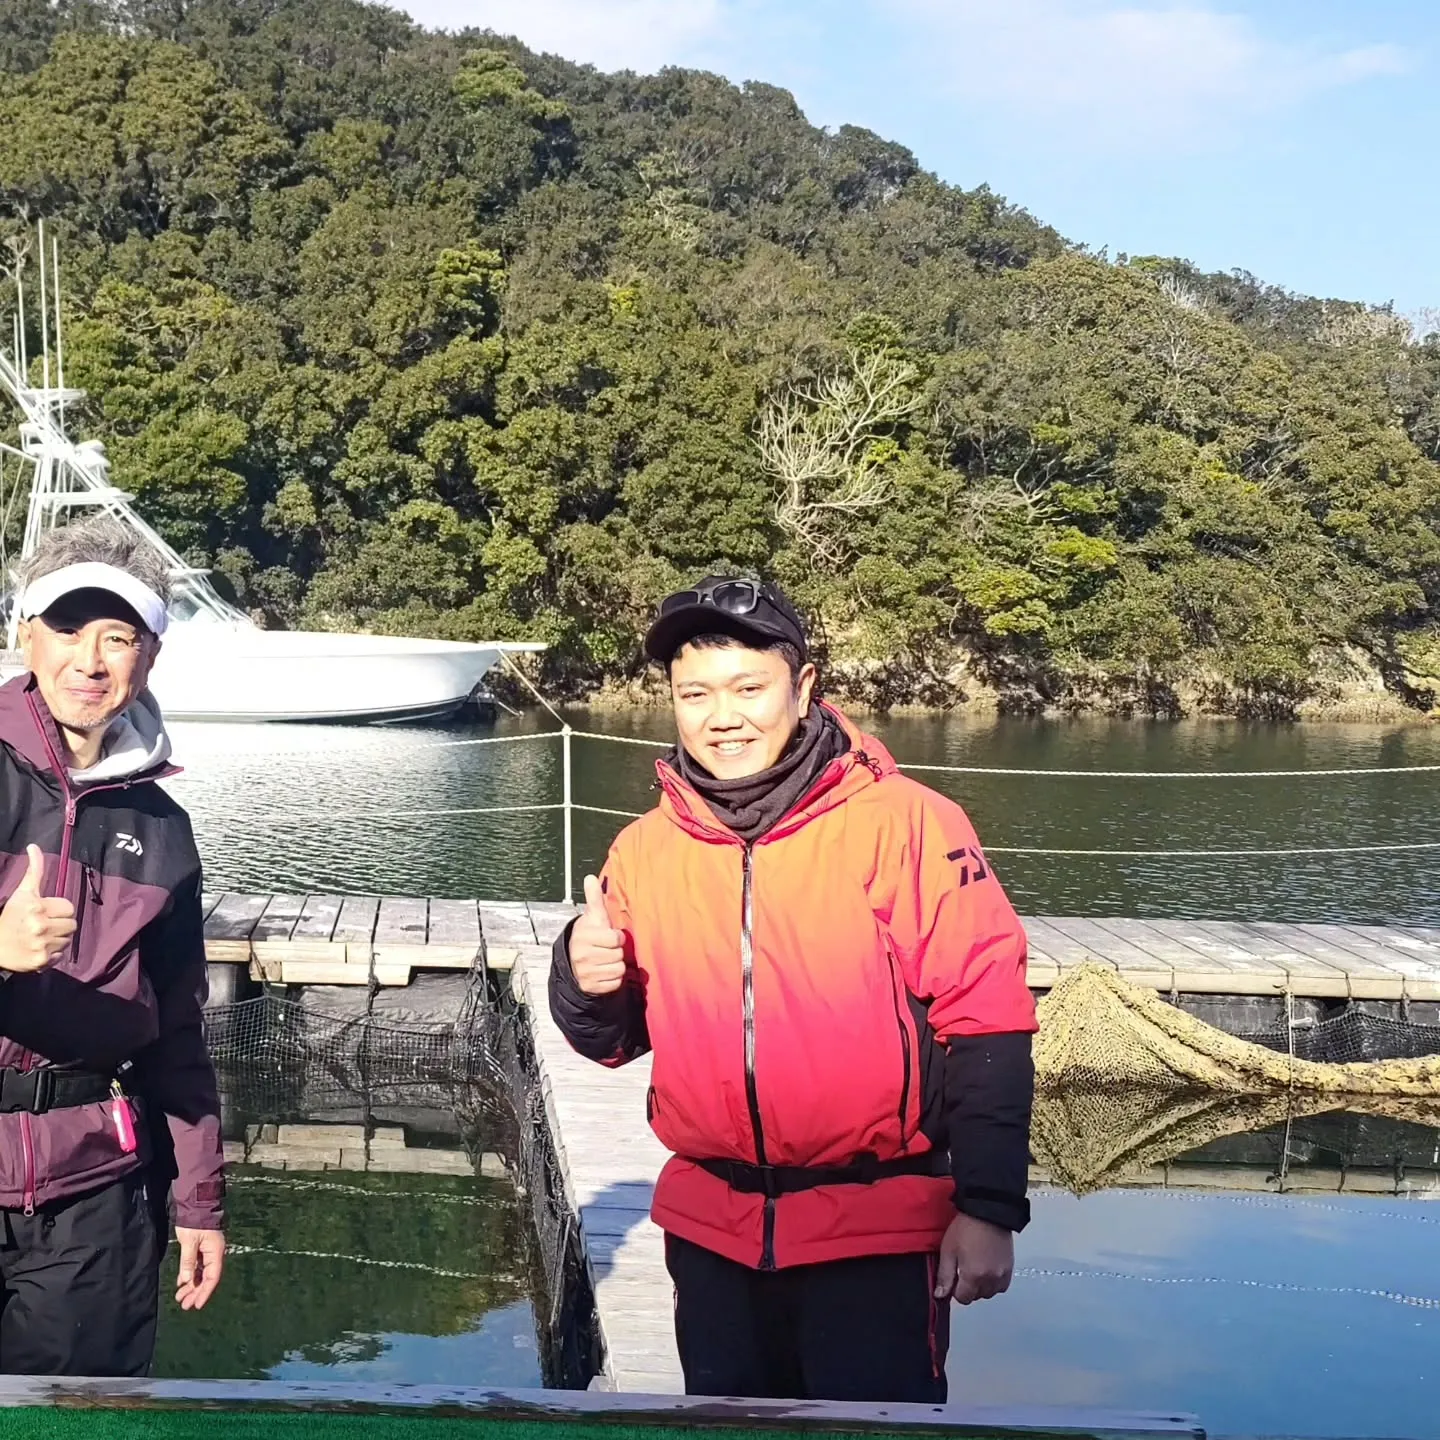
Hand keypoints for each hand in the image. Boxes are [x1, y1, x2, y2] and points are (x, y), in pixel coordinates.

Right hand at [0, 845, 73, 973]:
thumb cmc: (12, 916)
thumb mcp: (23, 892)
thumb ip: (34, 870)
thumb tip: (34, 846)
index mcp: (37, 907)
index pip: (69, 908)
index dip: (58, 910)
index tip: (44, 912)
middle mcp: (39, 926)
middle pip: (71, 925)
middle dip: (60, 925)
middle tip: (42, 925)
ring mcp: (41, 944)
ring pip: (67, 940)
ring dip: (57, 939)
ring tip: (40, 937)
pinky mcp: (41, 961)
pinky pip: (60, 956)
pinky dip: (51, 954)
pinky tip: (38, 949)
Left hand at [175, 1227, 225, 1310]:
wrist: (195, 1205)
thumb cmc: (194, 1222)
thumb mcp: (189, 1242)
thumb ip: (188, 1261)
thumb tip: (185, 1281)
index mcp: (215, 1252)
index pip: (212, 1277)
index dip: (205, 1292)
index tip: (197, 1304)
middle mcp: (214, 1254)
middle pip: (206, 1278)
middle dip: (196, 1292)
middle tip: (185, 1305)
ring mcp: (207, 1252)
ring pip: (200, 1274)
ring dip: (191, 1286)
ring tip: (180, 1298)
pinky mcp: (200, 1249)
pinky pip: (195, 1267)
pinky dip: (188, 1276)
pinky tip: (181, 1284)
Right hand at [569, 874, 629, 996]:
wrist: (573, 961)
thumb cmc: (589, 936)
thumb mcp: (592, 917)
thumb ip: (594, 899)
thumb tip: (590, 877)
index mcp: (584, 936)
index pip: (615, 938)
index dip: (617, 936)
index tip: (611, 936)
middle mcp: (582, 955)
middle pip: (618, 955)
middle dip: (616, 952)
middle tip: (607, 949)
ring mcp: (585, 973)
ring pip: (618, 970)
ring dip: (616, 965)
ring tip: (606, 960)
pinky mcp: (590, 987)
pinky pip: (615, 983)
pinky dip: (613, 979)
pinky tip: (604, 972)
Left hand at [934, 1211, 1013, 1304]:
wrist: (987, 1211)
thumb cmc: (965, 1228)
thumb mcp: (948, 1250)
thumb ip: (944, 1276)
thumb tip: (940, 1295)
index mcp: (973, 1276)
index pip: (963, 1299)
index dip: (955, 1289)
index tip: (954, 1277)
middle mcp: (990, 1279)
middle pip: (976, 1297)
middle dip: (968, 1287)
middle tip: (964, 1268)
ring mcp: (1002, 1275)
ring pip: (989, 1293)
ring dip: (981, 1286)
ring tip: (976, 1267)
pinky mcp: (1010, 1268)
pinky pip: (1001, 1286)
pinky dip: (994, 1282)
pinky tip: (987, 1269)